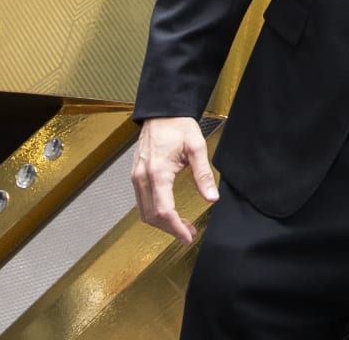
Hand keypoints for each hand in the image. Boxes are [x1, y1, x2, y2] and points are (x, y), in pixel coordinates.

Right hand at [129, 116, 218, 243]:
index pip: (163, 210)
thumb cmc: (177, 126)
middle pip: (151, 216)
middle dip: (170, 229)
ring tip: (181, 225)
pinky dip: (154, 212)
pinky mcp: (136, 175)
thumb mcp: (196, 148)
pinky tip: (169, 212)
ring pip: (144, 211)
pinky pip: (141, 201)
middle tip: (188, 233)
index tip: (187, 236)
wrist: (162, 113)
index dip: (175, 228)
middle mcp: (142, 177)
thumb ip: (203, 175)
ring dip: (162, 222)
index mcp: (157, 171)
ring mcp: (136, 176)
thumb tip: (212, 197)